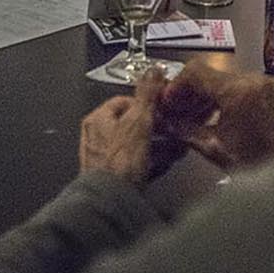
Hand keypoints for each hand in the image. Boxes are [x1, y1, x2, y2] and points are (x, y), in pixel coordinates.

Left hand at [79, 69, 182, 184]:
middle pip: (130, 124)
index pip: (123, 101)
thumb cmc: (121, 160)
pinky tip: (166, 164)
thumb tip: (154, 70)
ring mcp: (103, 158)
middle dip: (156, 127)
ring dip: (157, 145)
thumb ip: (147, 95)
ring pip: (135, 145)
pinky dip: (151, 161)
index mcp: (98, 119)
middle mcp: (96, 137)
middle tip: (174, 129)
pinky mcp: (112, 178)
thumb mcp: (139, 121)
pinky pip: (135, 163)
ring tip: (177, 148)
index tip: (163, 108)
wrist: (111, 202)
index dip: (146, 103)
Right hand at [158, 63, 273, 171]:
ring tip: (192, 115)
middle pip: (210, 74)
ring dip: (205, 94)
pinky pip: (239, 85)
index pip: (196, 72)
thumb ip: (185, 130)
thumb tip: (168, 122)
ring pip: (224, 79)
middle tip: (175, 109)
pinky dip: (223, 96)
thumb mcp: (214, 148)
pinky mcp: (271, 91)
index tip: (167, 100)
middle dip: (189, 91)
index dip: (176, 85)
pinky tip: (213, 116)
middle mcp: (254, 80)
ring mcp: (265, 84)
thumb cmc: (259, 165)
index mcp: (238, 91)